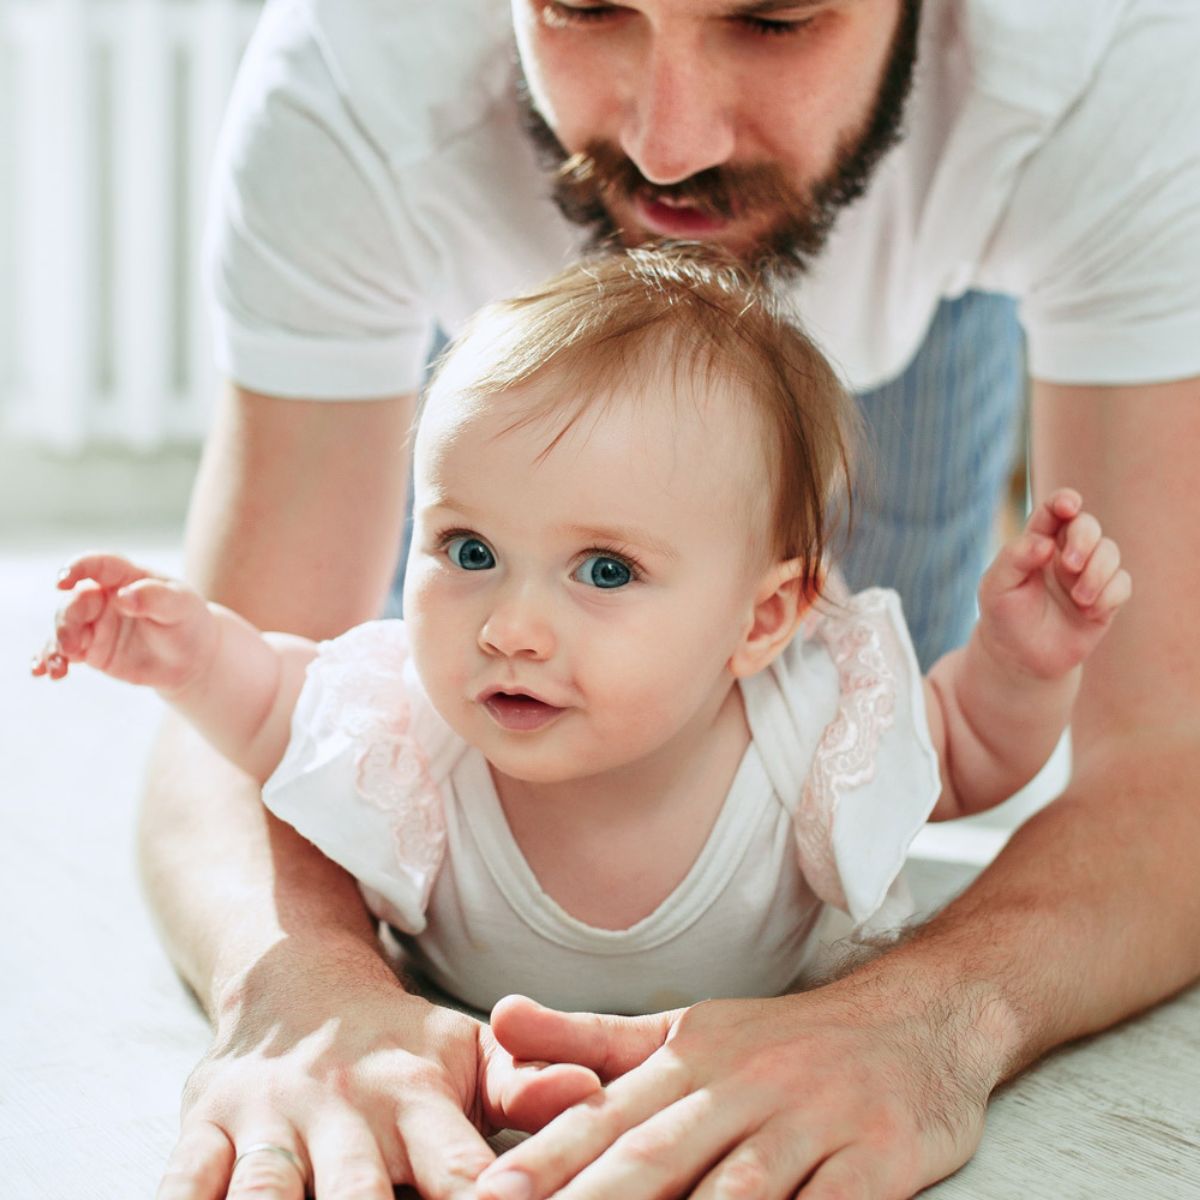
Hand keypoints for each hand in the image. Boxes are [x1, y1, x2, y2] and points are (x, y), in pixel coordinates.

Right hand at [31, 553, 214, 691]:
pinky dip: (50, 660)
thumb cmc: (188, 621)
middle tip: (72, 645)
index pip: (98, 566)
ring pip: (63, 628)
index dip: (77, 568)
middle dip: (66, 621)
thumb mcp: (181, 605)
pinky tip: (45, 672)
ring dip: (55, 645)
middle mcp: (104, 598)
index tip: (62, 581)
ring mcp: (94, 624)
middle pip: (75, 602)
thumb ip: (154, 597)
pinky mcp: (90, 649)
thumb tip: (123, 596)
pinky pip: (63, 652)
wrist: (192, 657)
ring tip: (59, 666)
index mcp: (127, 577)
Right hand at [157, 940, 600, 1198]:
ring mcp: (268, 1119)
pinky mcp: (203, 1127)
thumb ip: (525, 1084)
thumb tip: (595, 1093)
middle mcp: (342, 1108)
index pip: (462, 1173)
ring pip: (263, 1194)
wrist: (294, 982)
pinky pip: (183, 1181)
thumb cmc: (398, 1044)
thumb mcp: (467, 1053)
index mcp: (415, 1095)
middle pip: (357, 1196)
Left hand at [476, 981, 999, 1199]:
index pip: (605, 1118)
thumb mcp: (687, 1029)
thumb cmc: (784, 1041)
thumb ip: (593, 1038)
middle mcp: (744, 1086)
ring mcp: (811, 1123)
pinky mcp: (875, 1161)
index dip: (544, 1163)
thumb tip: (497, 1017)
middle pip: (655, 1160)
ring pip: (734, 1196)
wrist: (917, 1018)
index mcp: (690, 1057)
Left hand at [977, 488, 1131, 679]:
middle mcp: (1065, 553)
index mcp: (1037, 542)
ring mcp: (1088, 574)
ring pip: (1110, 552)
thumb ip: (1014, 558)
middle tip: (1069, 564)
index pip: (1053, 511)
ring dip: (1098, 572)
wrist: (1021, 658)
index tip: (1068, 506)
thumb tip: (1046, 543)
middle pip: (1087, 525)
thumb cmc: (1004, 616)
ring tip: (1079, 598)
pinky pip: (1123, 583)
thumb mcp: (996, 586)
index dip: (1064, 501)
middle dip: (1084, 539)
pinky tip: (1089, 611)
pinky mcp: (1106, 598)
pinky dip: (1109, 594)